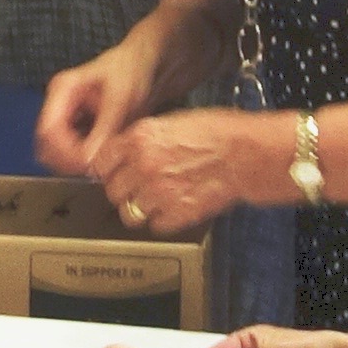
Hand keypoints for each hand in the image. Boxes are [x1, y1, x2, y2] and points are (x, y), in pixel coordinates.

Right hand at [38, 36, 168, 176]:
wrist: (144, 63)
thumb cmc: (132, 71)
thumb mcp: (120, 99)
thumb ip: (104, 129)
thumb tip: (90, 161)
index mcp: (62, 89)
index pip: (48, 130)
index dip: (63, 152)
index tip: (86, 164)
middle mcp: (59, 104)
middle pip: (46, 144)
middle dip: (66, 161)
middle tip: (93, 170)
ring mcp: (66, 116)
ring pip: (55, 151)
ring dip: (73, 163)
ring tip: (99, 167)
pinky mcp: (77, 126)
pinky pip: (70, 150)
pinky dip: (82, 159)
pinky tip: (102, 161)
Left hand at [93, 107, 275, 236]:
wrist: (245, 154)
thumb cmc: (217, 133)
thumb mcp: (172, 122)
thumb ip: (144, 139)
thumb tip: (127, 153)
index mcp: (140, 139)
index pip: (101, 162)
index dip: (108, 170)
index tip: (113, 174)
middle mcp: (143, 165)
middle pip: (112, 191)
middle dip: (124, 191)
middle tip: (138, 189)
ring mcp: (158, 192)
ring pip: (130, 213)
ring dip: (141, 209)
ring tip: (156, 202)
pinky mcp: (176, 213)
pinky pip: (155, 226)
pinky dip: (163, 221)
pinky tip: (174, 209)